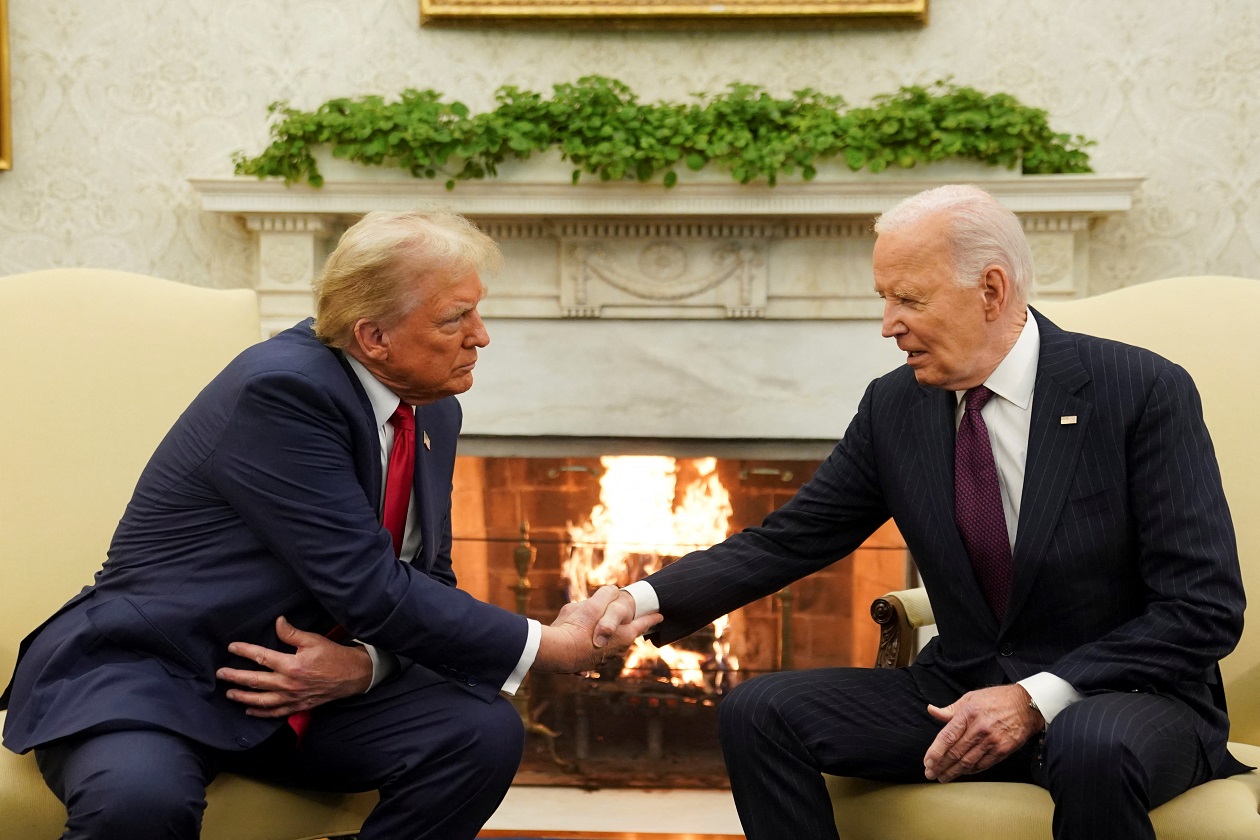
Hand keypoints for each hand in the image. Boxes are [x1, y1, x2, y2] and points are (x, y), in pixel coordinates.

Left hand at [216, 616, 373, 717]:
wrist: (352, 676)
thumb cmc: (333, 656)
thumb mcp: (314, 640)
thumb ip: (292, 633)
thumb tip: (277, 622)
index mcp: (291, 665)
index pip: (261, 657)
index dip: (245, 651)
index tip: (232, 647)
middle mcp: (288, 684)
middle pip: (255, 681)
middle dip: (235, 677)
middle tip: (220, 674)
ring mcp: (292, 697)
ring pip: (261, 700)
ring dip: (243, 697)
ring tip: (229, 693)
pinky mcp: (298, 706)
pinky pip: (275, 712)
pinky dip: (260, 712)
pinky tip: (250, 710)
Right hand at [534, 586, 662, 673]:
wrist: (555, 653)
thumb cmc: (577, 627)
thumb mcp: (593, 604)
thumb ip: (607, 594)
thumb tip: (613, 591)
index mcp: (624, 636)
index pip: (642, 623)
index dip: (652, 617)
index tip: (660, 615)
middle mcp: (616, 651)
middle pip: (626, 635)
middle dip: (626, 627)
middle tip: (629, 620)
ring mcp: (600, 660)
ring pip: (607, 644)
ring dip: (605, 637)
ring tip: (598, 627)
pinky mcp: (584, 665)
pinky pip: (589, 653)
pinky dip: (588, 647)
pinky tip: (580, 644)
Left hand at [922, 684, 1043, 782]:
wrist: (1027, 706)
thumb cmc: (996, 699)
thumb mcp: (971, 697)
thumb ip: (951, 709)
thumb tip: (931, 710)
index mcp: (968, 714)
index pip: (947, 736)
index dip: (935, 751)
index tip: (927, 762)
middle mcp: (979, 729)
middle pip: (955, 752)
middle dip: (940, 765)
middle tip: (930, 773)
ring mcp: (992, 741)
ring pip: (968, 761)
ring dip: (953, 771)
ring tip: (943, 777)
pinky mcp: (1003, 750)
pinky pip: (983, 764)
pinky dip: (971, 770)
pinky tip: (962, 773)